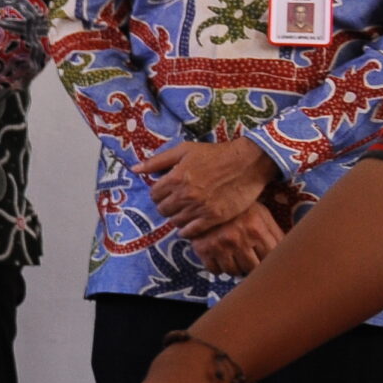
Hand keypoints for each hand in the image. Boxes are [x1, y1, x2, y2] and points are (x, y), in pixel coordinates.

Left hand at [136, 138, 279, 234]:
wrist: (248, 163)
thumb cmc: (215, 154)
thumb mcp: (184, 150)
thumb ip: (157, 161)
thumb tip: (135, 169)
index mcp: (176, 178)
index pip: (154, 195)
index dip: (158, 194)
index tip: (165, 192)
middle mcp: (186, 195)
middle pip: (163, 209)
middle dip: (166, 206)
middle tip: (174, 202)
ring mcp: (200, 208)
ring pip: (175, 221)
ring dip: (176, 217)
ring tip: (183, 212)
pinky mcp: (214, 217)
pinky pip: (192, 231)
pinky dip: (187, 230)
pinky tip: (189, 226)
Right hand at [186, 203, 283, 277]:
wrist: (205, 199)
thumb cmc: (240, 209)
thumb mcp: (261, 215)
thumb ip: (276, 233)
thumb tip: (290, 251)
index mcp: (256, 230)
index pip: (270, 258)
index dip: (269, 261)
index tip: (266, 259)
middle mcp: (238, 239)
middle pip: (252, 268)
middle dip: (252, 266)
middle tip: (250, 259)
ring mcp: (219, 245)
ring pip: (233, 271)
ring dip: (236, 268)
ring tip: (235, 258)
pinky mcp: (203, 250)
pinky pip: (215, 270)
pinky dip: (219, 268)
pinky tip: (221, 258)